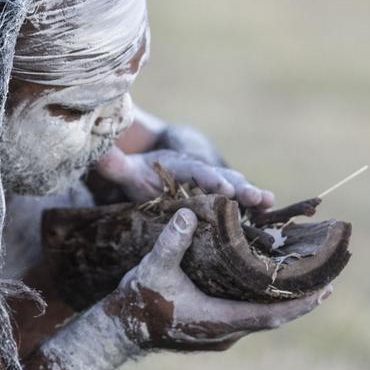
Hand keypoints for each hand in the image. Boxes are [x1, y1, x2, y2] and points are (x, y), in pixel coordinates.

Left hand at [96, 146, 275, 209]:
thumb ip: (115, 165)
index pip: (195, 171)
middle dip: (239, 188)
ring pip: (236, 189)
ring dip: (252, 195)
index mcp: (180, 165)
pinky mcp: (220, 199)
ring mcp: (214, 185)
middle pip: (222, 179)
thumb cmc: (140, 174)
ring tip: (269, 203)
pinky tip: (270, 216)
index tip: (222, 187)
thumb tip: (99, 153)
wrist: (152, 173)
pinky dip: (254, 208)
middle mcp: (201, 173)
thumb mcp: (127, 172)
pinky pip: (240, 203)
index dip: (209, 178)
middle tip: (256, 197)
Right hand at [110, 208, 329, 351]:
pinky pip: (250, 316)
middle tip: (329, 280)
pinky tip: (273, 286)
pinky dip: (267, 302)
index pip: (270, 314)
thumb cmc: (138, 300)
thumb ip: (171, 242)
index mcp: (217, 319)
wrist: (119, 328)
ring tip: (309, 281)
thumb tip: (187, 213)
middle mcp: (225, 331)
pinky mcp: (214, 329)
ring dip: (286, 301)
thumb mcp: (153, 268)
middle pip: (275, 318)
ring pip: (263, 318)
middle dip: (302, 300)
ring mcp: (220, 333)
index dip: (299, 303)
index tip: (325, 290)